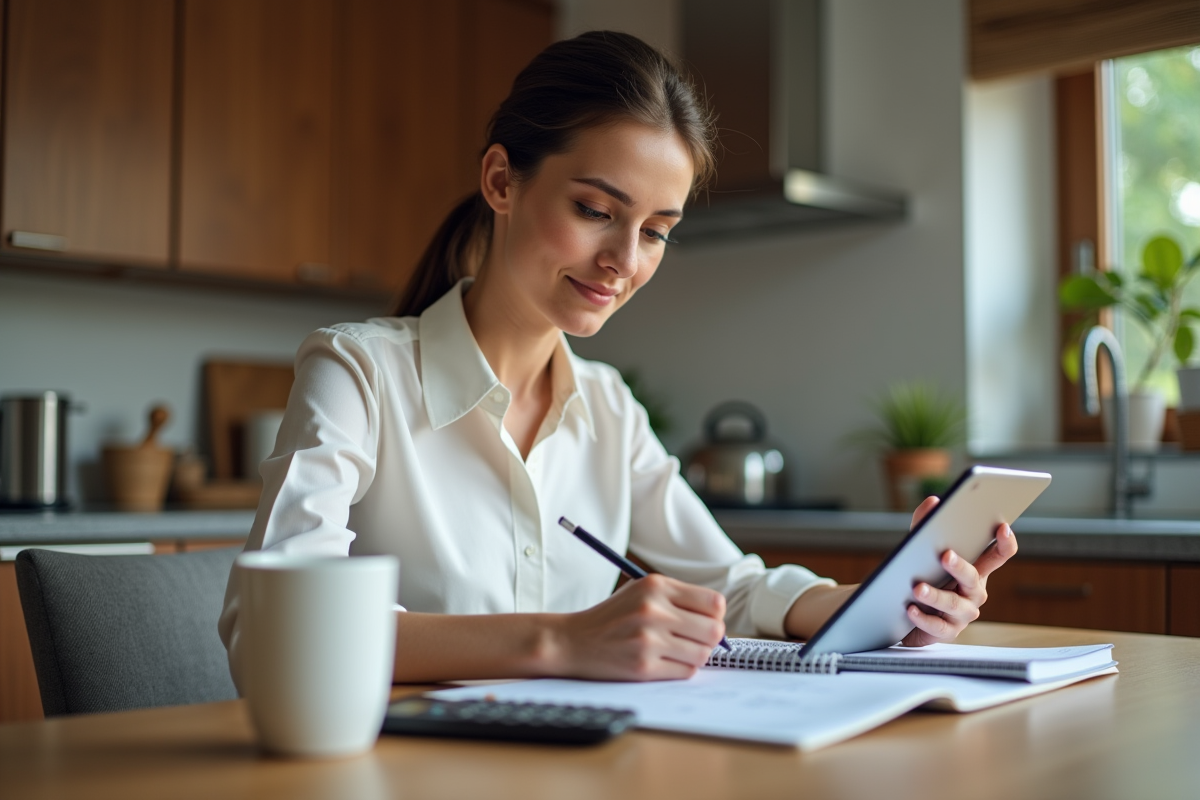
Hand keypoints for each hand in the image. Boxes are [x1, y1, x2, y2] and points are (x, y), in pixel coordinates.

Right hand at [551, 573, 725, 680]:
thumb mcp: (641, 591)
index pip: (714, 602)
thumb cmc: (612, 616)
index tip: (705, 621)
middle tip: (695, 640)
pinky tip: (664, 662)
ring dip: (696, 656)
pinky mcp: (644, 666)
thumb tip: (718, 618)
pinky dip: (681, 669)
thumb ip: (677, 598)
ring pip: (702, 654)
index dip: (715, 615)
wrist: (573, 641)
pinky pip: (686, 672)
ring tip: (677, 651)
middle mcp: (654, 610)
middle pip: (714, 631)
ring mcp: (649, 640)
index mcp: (656, 586)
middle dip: (710, 639)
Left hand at [899, 496, 1017, 646]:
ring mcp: (962, 614)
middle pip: (974, 578)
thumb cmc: (919, 575)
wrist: (900, 611)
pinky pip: (937, 627)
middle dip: (960, 567)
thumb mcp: (919, 549)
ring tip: (917, 587)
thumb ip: (924, 524)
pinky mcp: (946, 632)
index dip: (1004, 543)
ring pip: (954, 605)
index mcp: (975, 568)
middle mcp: (973, 592)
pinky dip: (923, 617)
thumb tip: (932, 501)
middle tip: (945, 555)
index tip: (1002, 527)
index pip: (998, 555)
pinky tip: (909, 609)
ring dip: (936, 595)